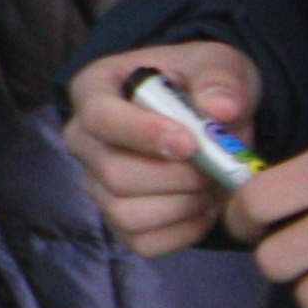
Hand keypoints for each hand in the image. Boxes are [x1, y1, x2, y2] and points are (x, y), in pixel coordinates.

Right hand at [64, 42, 264, 256]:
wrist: (207, 117)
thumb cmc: (200, 84)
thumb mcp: (218, 65)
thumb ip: (221, 80)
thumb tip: (222, 109)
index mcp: (94, 89)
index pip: (99, 117)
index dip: (142, 134)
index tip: (190, 144)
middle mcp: (84, 140)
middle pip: (114, 174)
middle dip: (176, 177)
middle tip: (218, 167)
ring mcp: (96, 183)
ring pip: (126, 213)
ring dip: (183, 205)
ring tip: (215, 184)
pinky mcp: (118, 218)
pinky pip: (144, 242)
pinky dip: (184, 232)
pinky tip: (206, 207)